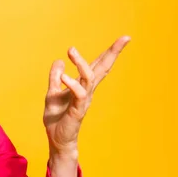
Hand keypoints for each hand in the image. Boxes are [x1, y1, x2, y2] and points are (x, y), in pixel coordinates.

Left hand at [43, 35, 130, 154]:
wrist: (56, 138)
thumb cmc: (57, 118)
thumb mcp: (52, 93)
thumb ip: (55, 78)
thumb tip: (59, 61)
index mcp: (83, 85)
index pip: (98, 65)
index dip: (110, 52)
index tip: (125, 38)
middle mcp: (87, 91)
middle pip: (103, 68)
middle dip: (113, 53)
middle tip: (125, 38)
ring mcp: (84, 99)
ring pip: (90, 77)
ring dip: (81, 63)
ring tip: (71, 50)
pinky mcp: (78, 109)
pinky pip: (79, 93)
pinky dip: (72, 84)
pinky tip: (64, 77)